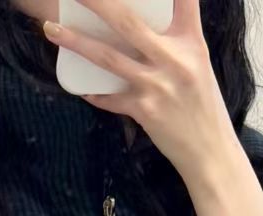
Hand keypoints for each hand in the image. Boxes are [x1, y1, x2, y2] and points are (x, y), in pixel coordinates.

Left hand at [44, 0, 239, 189]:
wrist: (210, 153)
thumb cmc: (204, 107)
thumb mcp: (198, 65)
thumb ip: (176, 42)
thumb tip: (145, 26)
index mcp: (192, 43)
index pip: (185, 1)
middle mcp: (174, 59)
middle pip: (127, 22)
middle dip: (96, 3)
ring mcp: (157, 85)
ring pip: (108, 57)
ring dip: (76, 42)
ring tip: (51, 30)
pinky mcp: (144, 110)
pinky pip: (110, 98)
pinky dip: (94, 93)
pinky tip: (79, 88)